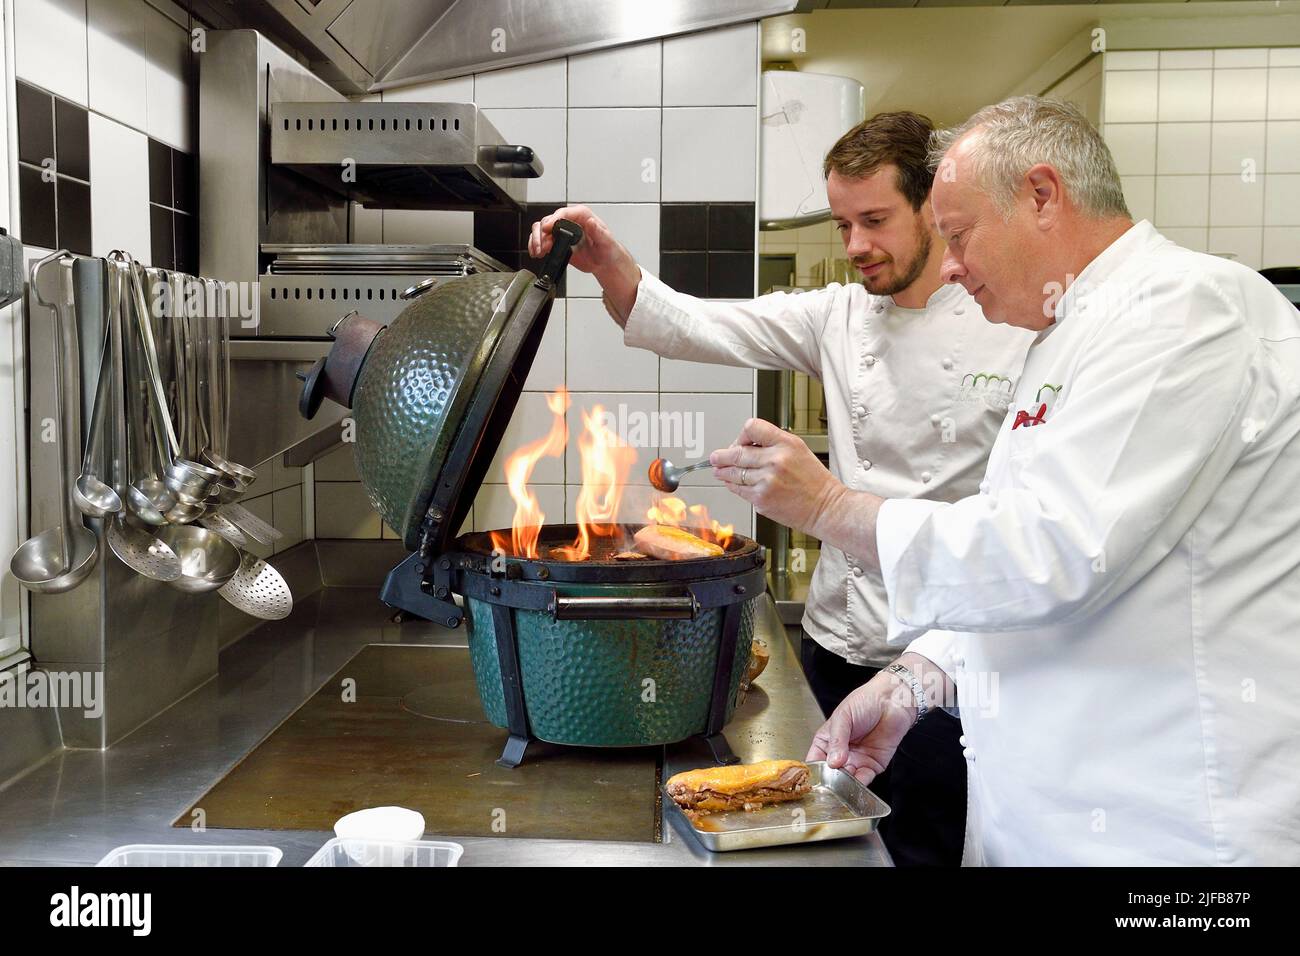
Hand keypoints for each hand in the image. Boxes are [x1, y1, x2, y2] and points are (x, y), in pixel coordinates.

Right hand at [528, 204, 630, 274]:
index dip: (553, 220)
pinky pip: (541, 240)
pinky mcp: (557, 242)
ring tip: (539, 252)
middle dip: (542, 234)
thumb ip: (598, 231)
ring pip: (541, 229)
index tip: (547, 229)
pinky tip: (536, 253)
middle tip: (543, 247)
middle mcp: (569, 221)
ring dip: (537, 240)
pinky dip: (536, 245)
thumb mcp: (606, 240)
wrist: (604, 262)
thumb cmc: (607, 249)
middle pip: (548, 220)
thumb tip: (591, 222)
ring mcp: (561, 231)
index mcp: (581, 215)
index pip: (563, 213)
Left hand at [710, 418, 844, 537]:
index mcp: (786, 443)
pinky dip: (732, 485)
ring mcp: (766, 481)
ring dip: (722, 471)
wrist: (825, 507)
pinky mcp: (761, 499)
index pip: (751, 428)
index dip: (741, 435)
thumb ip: (772, 443)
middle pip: (736, 452)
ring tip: (719, 470)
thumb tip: (743, 445)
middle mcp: (775, 460)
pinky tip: (732, 483)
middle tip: (715, 457)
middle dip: (721, 456)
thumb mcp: (798, 449)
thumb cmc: (813, 480)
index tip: (738, 441)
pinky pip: (738, 489)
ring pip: (733, 472)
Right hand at [806, 672, 916, 785]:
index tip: (812, 778)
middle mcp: (841, 752)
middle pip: (830, 773)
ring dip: (845, 784)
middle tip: (830, 783)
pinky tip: (856, 782)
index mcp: (828, 739)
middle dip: (830, 780)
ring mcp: (856, 760)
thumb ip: (837, 740)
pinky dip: (860, 785)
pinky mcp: (873, 766)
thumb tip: (833, 762)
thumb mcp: (843, 716)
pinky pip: (864, 780)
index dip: (813, 770)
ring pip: (846, 780)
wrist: (892, 701)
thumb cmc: (865, 701)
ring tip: (843, 782)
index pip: (815, 759)